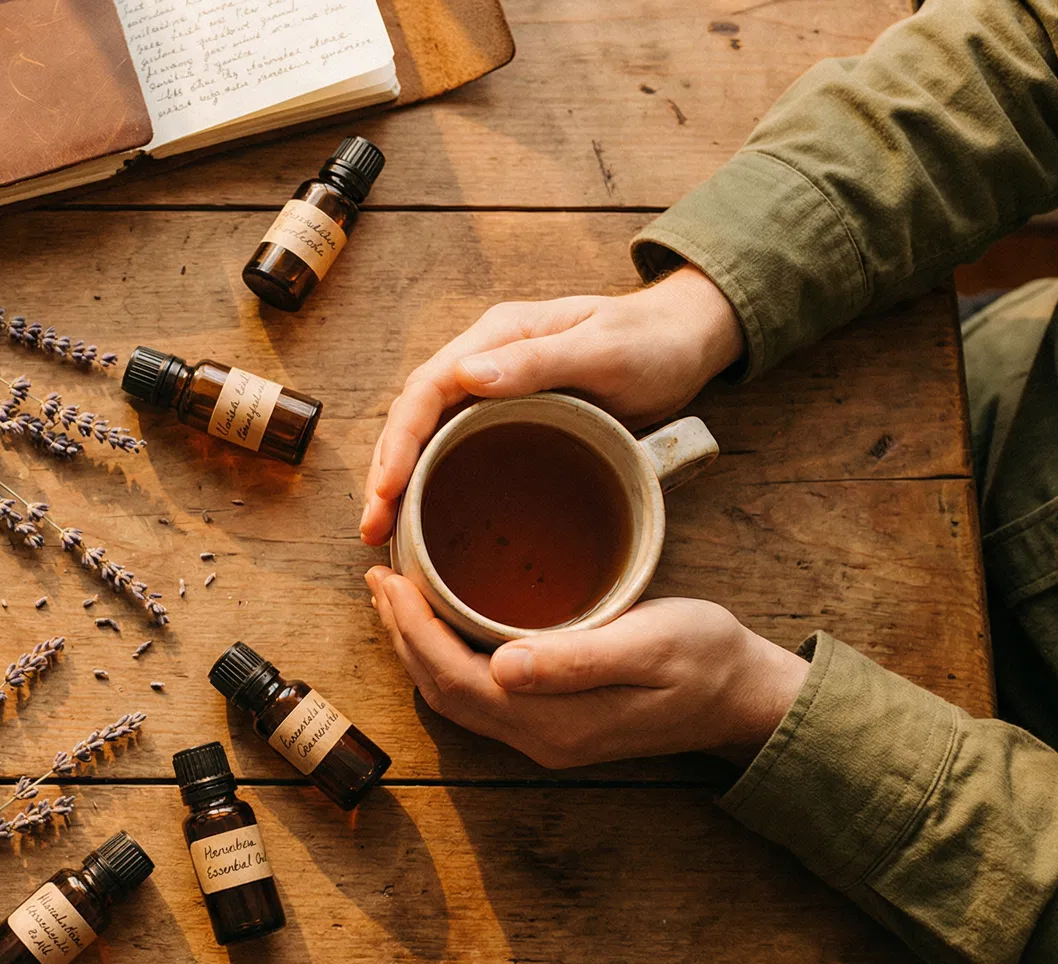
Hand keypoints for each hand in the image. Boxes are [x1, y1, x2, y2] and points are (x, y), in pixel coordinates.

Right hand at [360, 265, 743, 545]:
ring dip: (399, 482)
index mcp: (497, 337)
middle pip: (414, 416)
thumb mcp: (605, 350)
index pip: (427, 387)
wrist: (685, 343)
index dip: (399, 439)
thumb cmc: (652, 342)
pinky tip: (423, 518)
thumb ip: (540, 362)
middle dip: (386, 471)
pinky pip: (455, 449)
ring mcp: (493, 391)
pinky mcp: (508, 419)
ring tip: (383, 532)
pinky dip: (430, 483)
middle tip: (372, 527)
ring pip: (427, 436)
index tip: (386, 489)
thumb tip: (465, 375)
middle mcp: (484, 361)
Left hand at [365, 566, 803, 767]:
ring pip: (453, 695)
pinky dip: (445, 654)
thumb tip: (503, 665)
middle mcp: (537, 738)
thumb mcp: (653, 644)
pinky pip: (477, 693)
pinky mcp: (551, 723)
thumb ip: (577, 659)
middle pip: (441, 690)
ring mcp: (542, 736)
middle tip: (380, 574)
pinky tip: (442, 619)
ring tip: (395, 593)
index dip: (412, 628)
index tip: (389, 576)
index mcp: (553, 722)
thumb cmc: (708, 660)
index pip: (454, 677)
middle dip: (401, 634)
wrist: (747, 699)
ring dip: (417, 646)